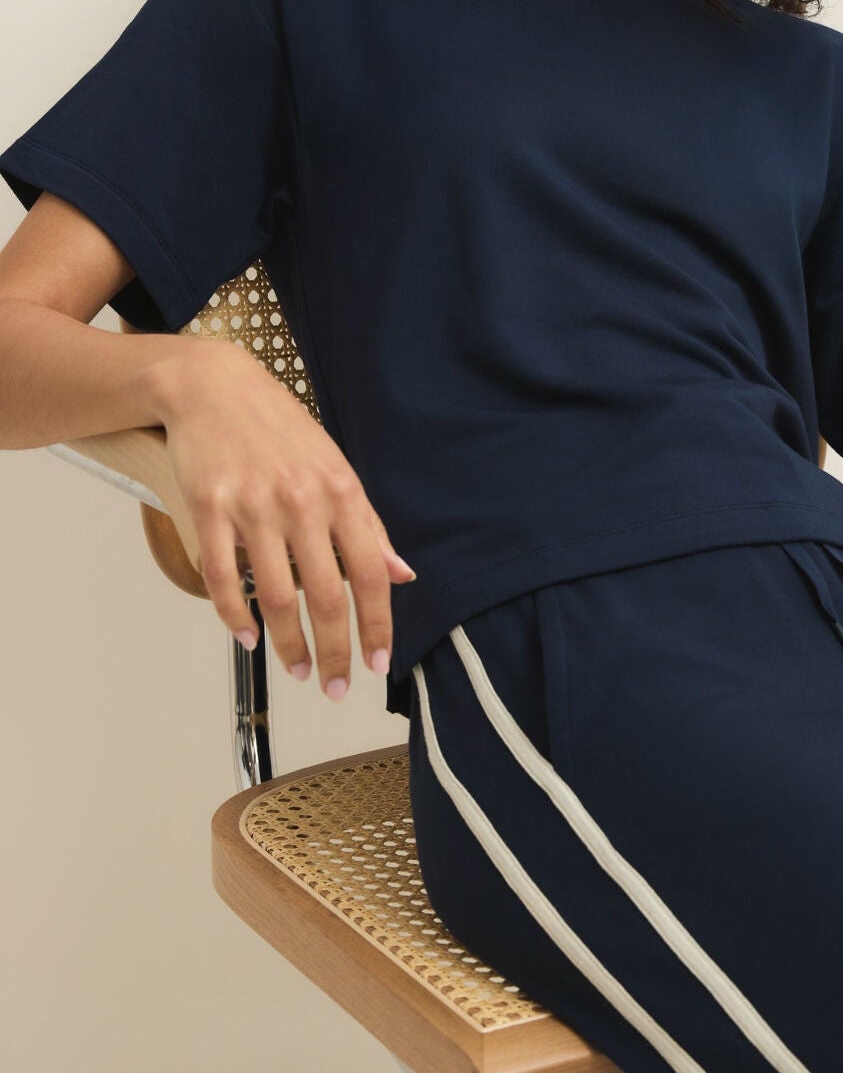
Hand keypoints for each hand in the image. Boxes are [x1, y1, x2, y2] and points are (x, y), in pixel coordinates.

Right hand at [162, 341, 416, 699]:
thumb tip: (402, 573)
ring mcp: (253, 506)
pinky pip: (220, 576)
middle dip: (334, 652)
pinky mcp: (209, 508)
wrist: (213, 386)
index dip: (377, 624)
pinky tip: (249, 638)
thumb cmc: (279, 429)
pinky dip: (234, 616)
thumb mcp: (336, 468)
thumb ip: (368, 525)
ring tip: (296, 670)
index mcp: (341, 493)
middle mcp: (301, 502)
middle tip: (336, 686)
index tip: (379, 662)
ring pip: (274, 595)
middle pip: (324, 595)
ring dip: (288, 644)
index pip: (370, 573)